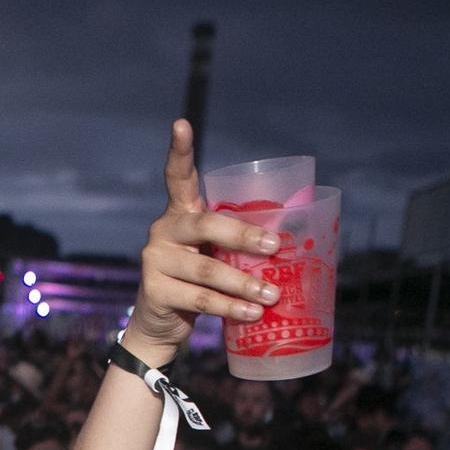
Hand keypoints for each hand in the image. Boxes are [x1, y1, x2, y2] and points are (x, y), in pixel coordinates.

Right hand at [125, 120, 282, 359]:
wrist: (160, 326)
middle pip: (206, 225)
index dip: (179, 151)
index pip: (177, 177)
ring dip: (244, 283)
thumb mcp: (214, 256)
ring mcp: (155, 261)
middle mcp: (163, 231)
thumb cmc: (198, 283)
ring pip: (207, 269)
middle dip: (244, 236)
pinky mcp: (155, 291)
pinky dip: (232, 307)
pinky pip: (201, 299)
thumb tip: (294, 245)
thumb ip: (235, 246)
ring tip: (272, 295)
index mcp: (180, 215)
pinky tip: (253, 313)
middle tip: (275, 248)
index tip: (181, 123)